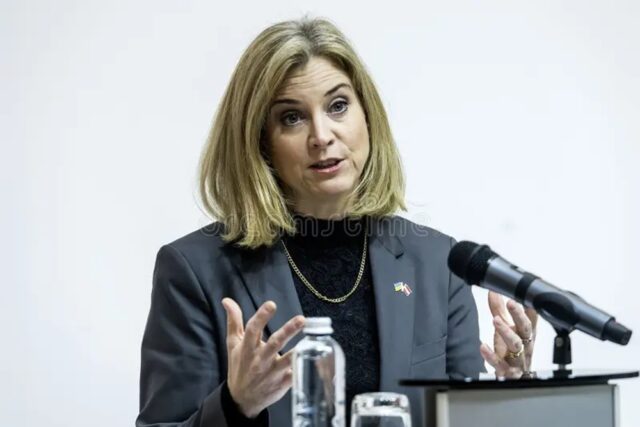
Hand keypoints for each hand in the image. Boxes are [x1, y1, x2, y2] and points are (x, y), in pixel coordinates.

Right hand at [222, 298, 304, 417]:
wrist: (241, 399)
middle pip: (274, 343)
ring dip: (298, 351)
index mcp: (247, 348)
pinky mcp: (281, 383)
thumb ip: (233, 321)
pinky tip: (315, 361)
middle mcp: (260, 359)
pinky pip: (294, 376)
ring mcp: (271, 373)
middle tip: (301, 319)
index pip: (253, 329)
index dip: (261, 316)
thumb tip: (227, 300)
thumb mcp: (233, 344)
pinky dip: (303, 369)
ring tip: (311, 341)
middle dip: (288, 331)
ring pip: (287, 360)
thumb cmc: (239, 367)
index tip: (271, 304)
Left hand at [480, 292, 537, 376]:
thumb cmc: (512, 351)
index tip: (522, 295)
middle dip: (519, 315)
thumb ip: (499, 309)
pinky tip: (483, 346)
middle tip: (511, 303)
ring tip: (496, 320)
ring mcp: (517, 359)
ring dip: (507, 332)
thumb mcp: (506, 329)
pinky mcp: (508, 372)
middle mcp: (525, 346)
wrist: (514, 379)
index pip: (530, 318)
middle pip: (526, 329)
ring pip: (516, 345)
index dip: (528, 308)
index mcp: (526, 335)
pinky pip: (500, 364)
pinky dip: (491, 356)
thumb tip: (493, 290)